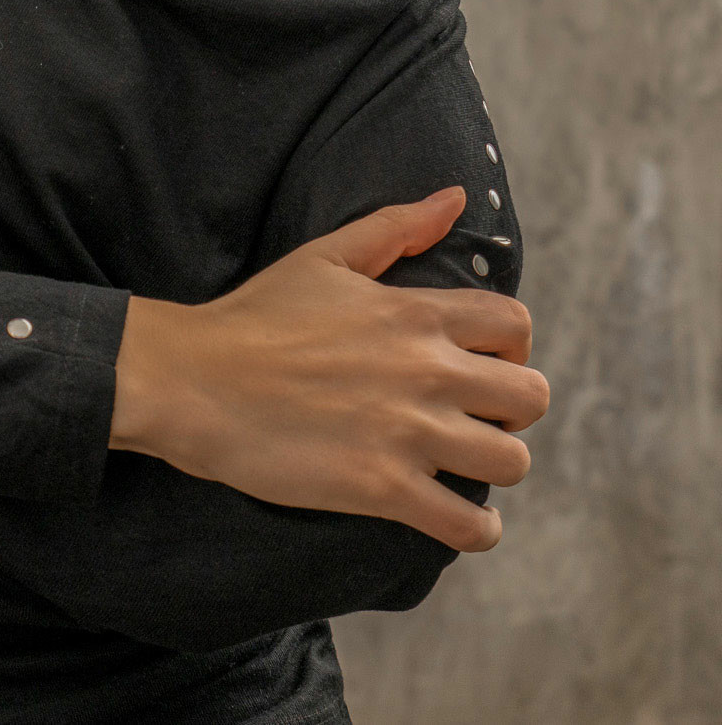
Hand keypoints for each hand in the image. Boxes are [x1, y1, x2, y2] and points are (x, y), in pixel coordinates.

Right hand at [109, 186, 550, 551]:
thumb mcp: (323, 257)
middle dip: (511, 408)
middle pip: (531, 397)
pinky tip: (455, 515)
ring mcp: (409, 432)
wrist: (195, 379)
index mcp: (412, 313)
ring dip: (494, 466)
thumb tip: (456, 196)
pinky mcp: (385, 488)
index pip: (515, 326)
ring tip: (461, 464)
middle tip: (473, 415)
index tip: (480, 360)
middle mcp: (425, 370)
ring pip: (512, 462)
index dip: (509, 346)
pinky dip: (477, 528)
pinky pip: (471, 525)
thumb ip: (395, 227)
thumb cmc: (254, 316)